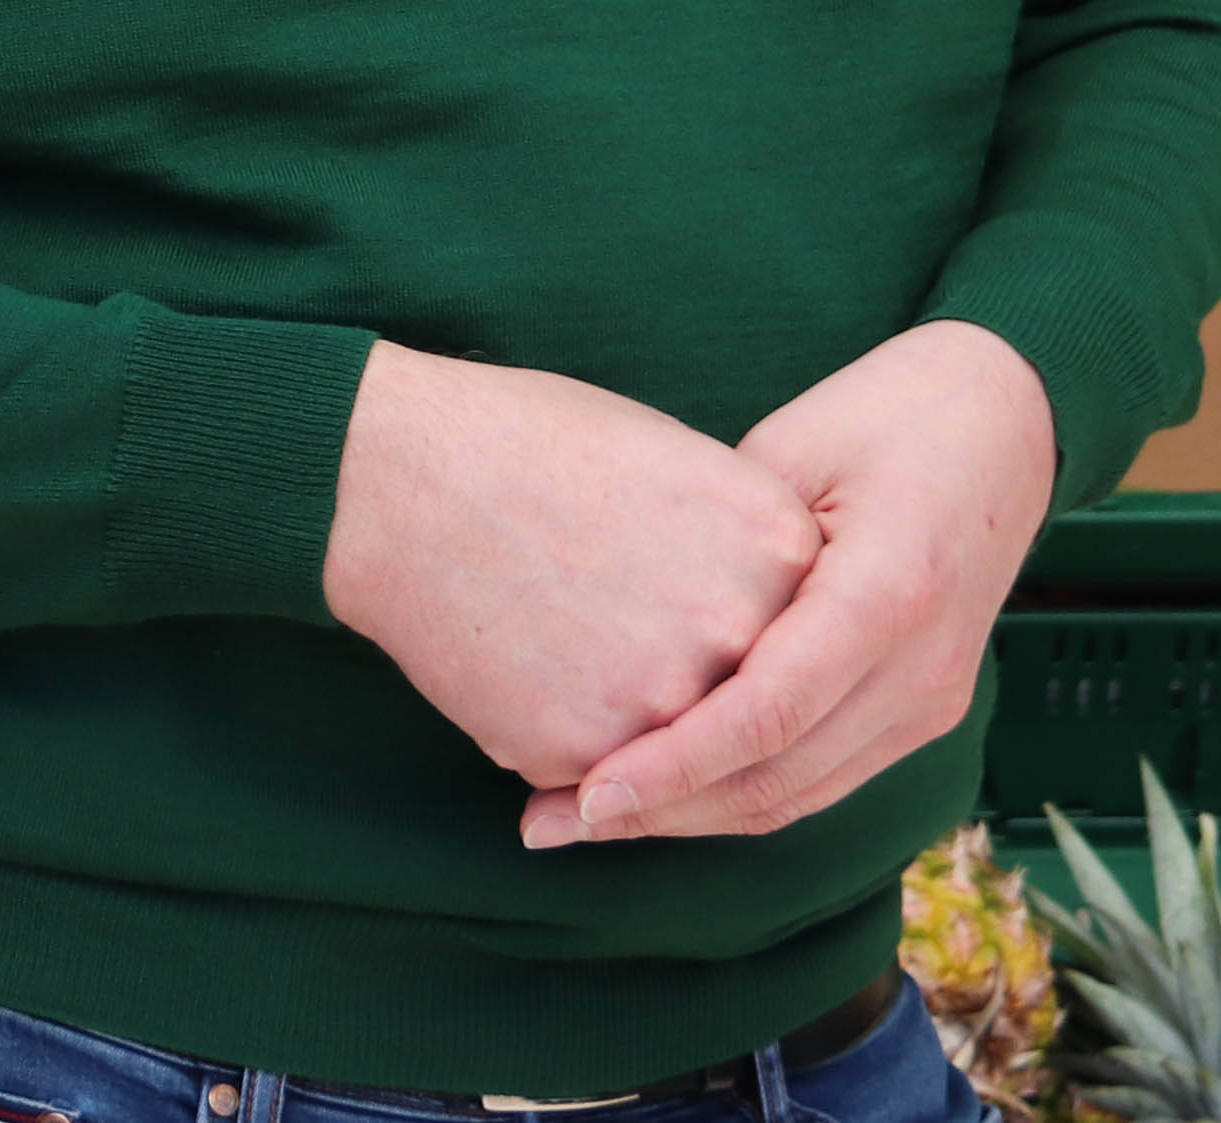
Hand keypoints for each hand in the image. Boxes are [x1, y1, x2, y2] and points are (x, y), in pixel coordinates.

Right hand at [321, 341, 824, 794]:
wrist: (411, 480)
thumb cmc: (541, 447)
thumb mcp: (682, 462)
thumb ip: (747, 549)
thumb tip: (782, 616)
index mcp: (777, 549)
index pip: (809, 623)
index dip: (758, 619)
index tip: (711, 599)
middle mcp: (737, 634)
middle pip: (750, 691)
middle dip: (706, 679)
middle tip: (642, 633)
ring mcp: (663, 705)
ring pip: (681, 745)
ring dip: (649, 722)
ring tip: (585, 642)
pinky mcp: (584, 756)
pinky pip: (605, 772)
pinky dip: (577, 736)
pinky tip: (535, 664)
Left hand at [528, 321, 1056, 849]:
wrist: (1011, 417)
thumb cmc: (894, 407)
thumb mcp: (793, 449)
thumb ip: (721, 546)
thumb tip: (623, 632)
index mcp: (891, 594)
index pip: (768, 715)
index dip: (672, 766)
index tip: (583, 795)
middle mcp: (922, 670)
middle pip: (777, 778)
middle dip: (660, 812)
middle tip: (547, 822)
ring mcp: (932, 702)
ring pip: (798, 796)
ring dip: (691, 817)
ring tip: (583, 820)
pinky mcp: (924, 712)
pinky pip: (822, 777)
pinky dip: (739, 791)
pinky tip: (665, 790)